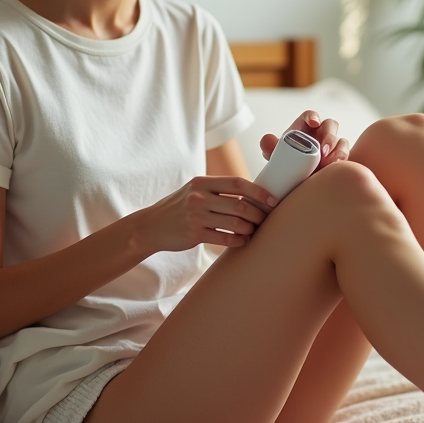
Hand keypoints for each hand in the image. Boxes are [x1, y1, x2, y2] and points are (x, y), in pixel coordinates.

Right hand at [134, 176, 277, 253]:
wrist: (150, 226)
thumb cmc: (179, 207)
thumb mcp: (194, 190)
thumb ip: (218, 189)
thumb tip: (253, 193)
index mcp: (203, 182)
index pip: (238, 182)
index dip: (259, 191)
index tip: (272, 200)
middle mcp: (199, 196)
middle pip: (240, 204)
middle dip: (258, 213)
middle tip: (265, 219)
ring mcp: (196, 215)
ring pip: (235, 222)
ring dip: (250, 228)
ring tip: (253, 230)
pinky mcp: (194, 234)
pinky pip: (224, 238)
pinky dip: (238, 240)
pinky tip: (243, 240)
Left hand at [259, 111, 350, 171]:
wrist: (296, 186)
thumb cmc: (287, 166)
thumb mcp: (276, 157)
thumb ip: (270, 148)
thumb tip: (267, 139)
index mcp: (304, 129)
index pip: (310, 116)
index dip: (313, 117)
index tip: (313, 123)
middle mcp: (320, 134)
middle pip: (330, 125)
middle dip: (329, 136)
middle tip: (322, 151)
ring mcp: (332, 147)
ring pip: (341, 142)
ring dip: (337, 151)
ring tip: (328, 165)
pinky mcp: (340, 159)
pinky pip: (346, 156)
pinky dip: (342, 162)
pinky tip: (335, 170)